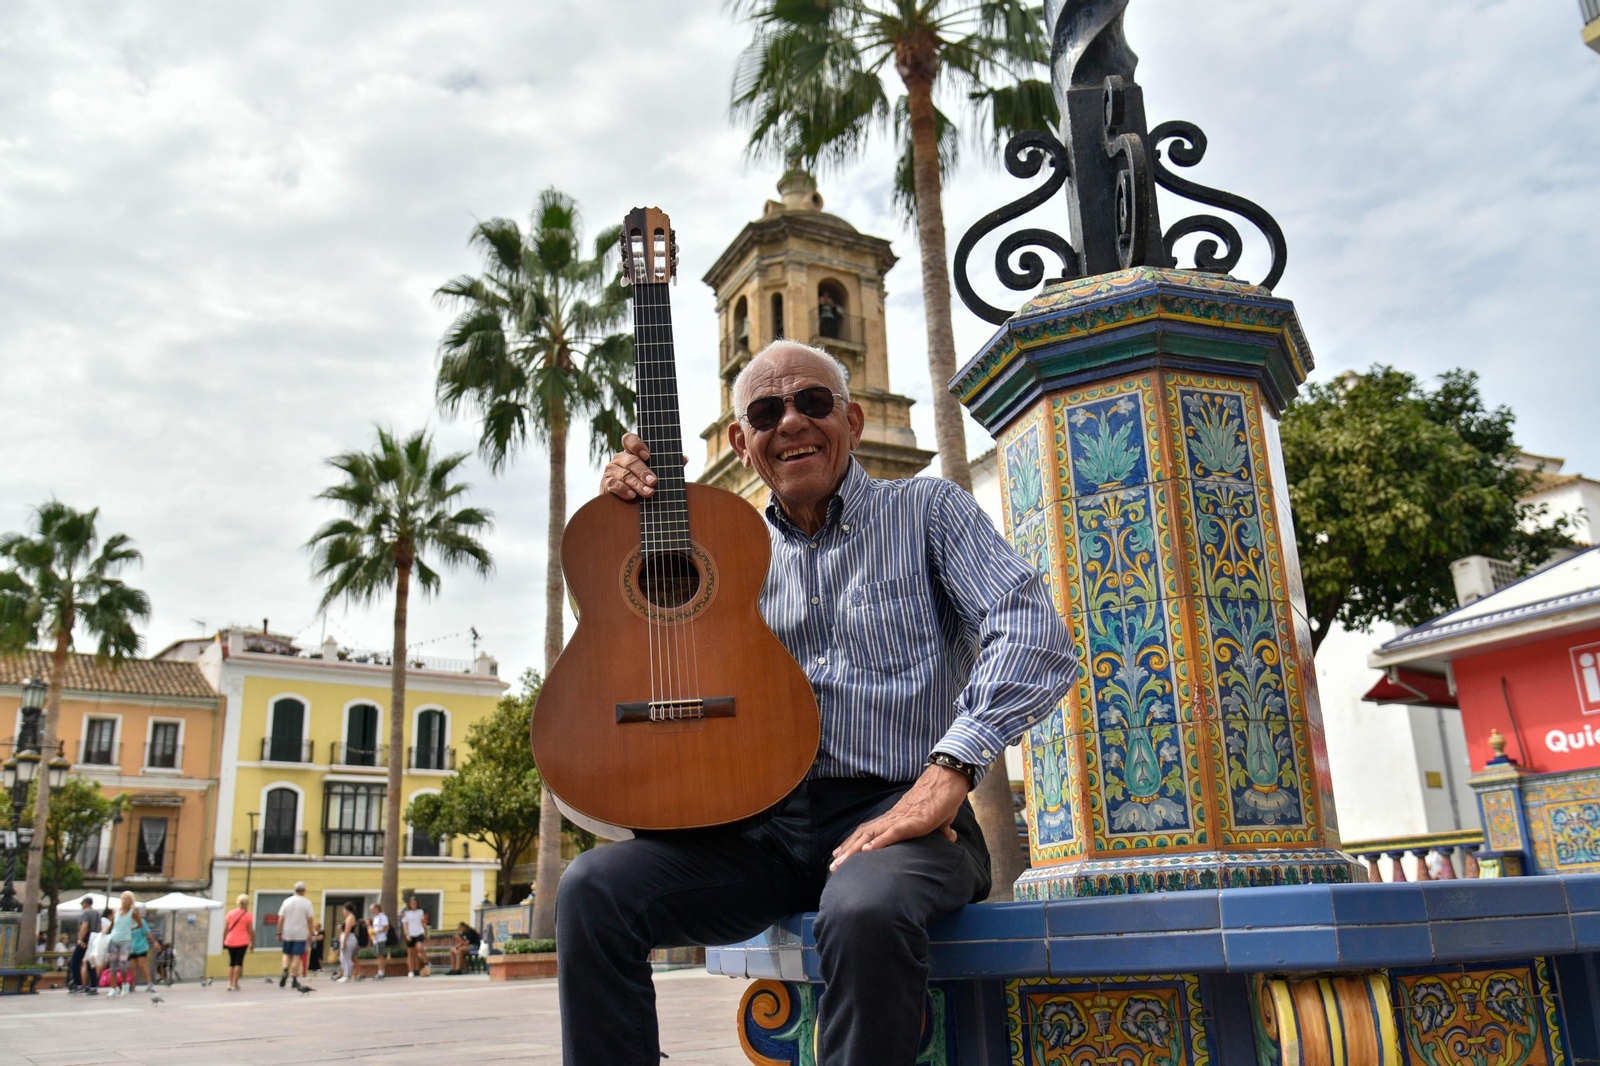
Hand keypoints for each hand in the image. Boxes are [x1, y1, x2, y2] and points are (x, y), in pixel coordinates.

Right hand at [600, 433, 655, 499]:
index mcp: (630, 451)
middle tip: (653, 481)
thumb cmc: (642, 484)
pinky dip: (624, 490)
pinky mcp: (606, 482)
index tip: (647, 456)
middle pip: (631, 461)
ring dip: (638, 484)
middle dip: (643, 472)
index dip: (637, 445)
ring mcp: (611, 469)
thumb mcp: (648, 474)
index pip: (629, 440)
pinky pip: (614, 484)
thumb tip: (660, 474)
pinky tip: (632, 495)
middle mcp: (620, 458)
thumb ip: (653, 468)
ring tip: (648, 492)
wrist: (623, 501)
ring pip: (625, 475)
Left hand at [830, 764, 968, 870]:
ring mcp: (902, 818)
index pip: (870, 831)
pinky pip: (893, 833)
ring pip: (872, 835)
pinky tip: (866, 851)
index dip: (854, 842)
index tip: (841, 854)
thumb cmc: (943, 798)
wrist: (950, 779)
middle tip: (833, 866)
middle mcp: (894, 817)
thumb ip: (941, 829)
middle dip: (848, 851)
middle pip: (865, 834)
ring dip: (855, 849)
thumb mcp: (940, 819)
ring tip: (841, 863)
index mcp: (897, 818)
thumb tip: (949, 836)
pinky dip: (879, 842)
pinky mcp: (913, 821)